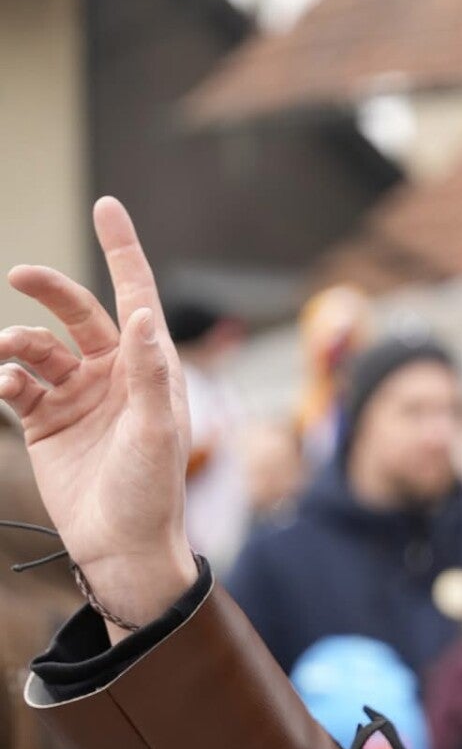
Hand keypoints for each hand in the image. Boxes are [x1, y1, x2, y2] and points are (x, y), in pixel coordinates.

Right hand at [1, 198, 196, 636]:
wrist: (120, 543)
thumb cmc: (153, 487)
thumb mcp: (159, 426)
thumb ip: (148, 371)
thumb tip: (139, 315)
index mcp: (150, 366)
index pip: (136, 294)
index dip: (122, 250)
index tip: (106, 205)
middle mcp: (114, 373)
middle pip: (78, 313)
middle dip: (50, 290)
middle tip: (21, 275)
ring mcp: (77, 395)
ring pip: (38, 348)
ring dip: (19, 343)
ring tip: (10, 357)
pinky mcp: (44, 421)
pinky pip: (16, 383)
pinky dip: (5, 377)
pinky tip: (5, 386)